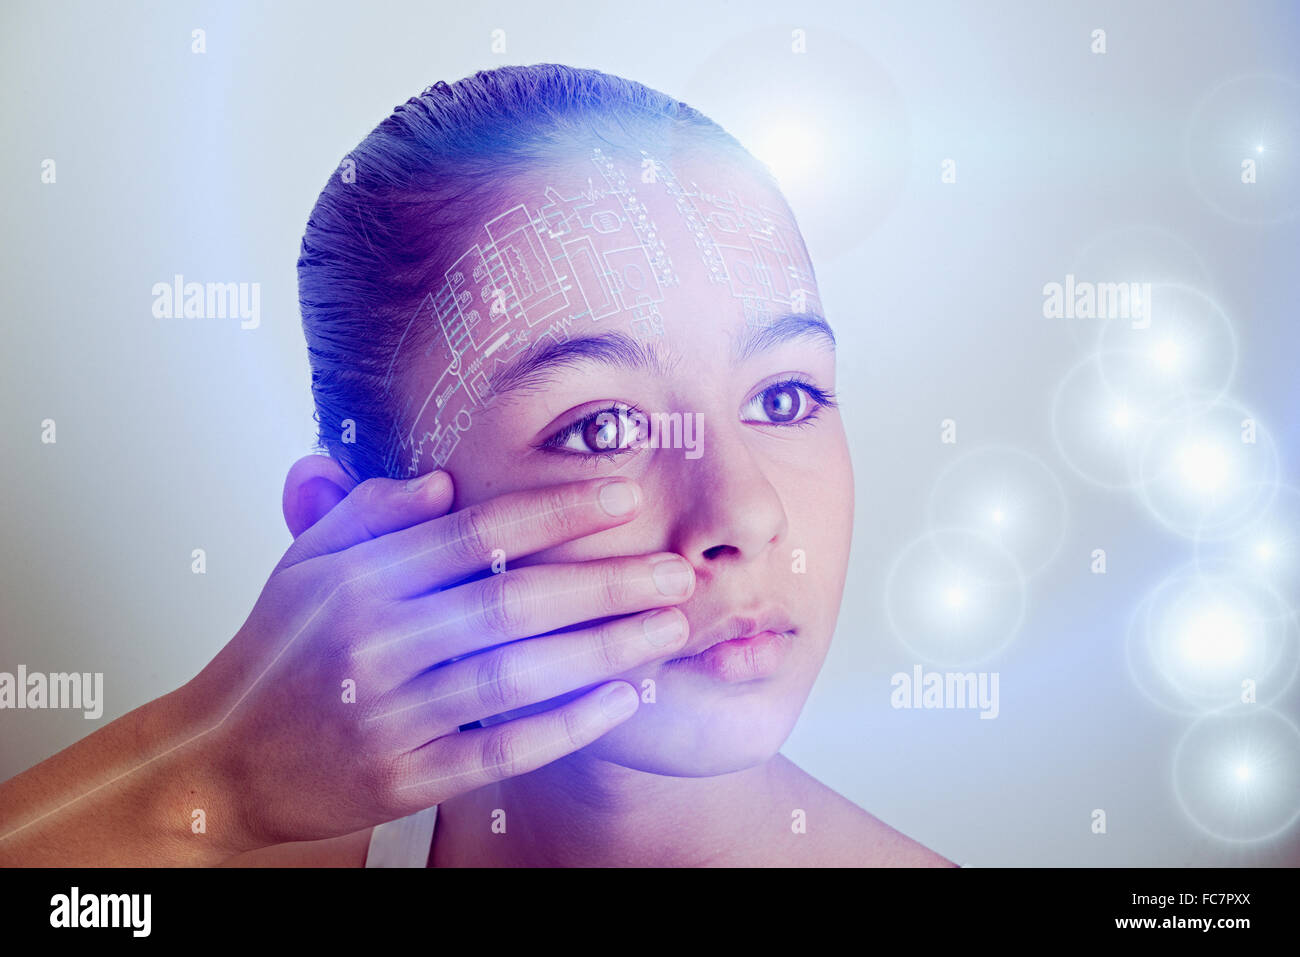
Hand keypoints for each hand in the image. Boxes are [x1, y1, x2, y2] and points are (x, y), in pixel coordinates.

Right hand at [188, 471, 693, 851]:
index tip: (623, 495)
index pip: (474, 533)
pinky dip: (568, 725)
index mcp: (358, 581)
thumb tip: (445, 479)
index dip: (555, 511)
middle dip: (607, 584)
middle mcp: (376, 644)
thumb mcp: (305, 565)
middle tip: (680, 571)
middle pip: (513, 603)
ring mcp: (391, 717)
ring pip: (518, 676)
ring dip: (605, 652)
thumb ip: (371, 514)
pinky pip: (501, 750)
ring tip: (670, 630)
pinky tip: (622, 700)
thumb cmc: (276, 654)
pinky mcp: (404, 780)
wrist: (220, 765)